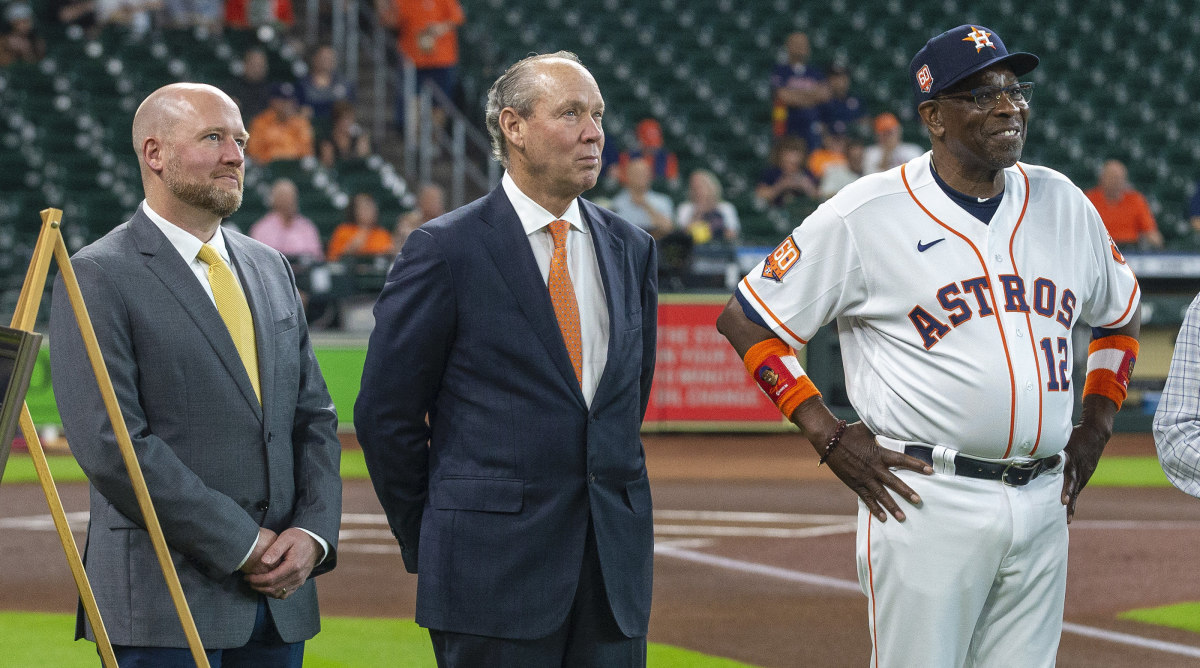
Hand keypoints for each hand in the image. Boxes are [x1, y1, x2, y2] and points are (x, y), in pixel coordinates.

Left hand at [243, 528, 322, 598]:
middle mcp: (298, 576)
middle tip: (247, 580)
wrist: (314, 542)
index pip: (271, 579)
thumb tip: (263, 561)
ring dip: (264, 591)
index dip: (257, 580)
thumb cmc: (299, 538)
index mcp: (294, 565)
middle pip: (273, 588)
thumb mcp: (286, 538)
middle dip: (258, 586)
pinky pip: (285, 594)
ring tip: (254, 584)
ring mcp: (299, 581)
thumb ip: (275, 549)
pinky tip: (266, 587)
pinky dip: (274, 593)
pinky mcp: (299, 583)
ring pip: (278, 593)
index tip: (247, 576)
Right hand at [821, 422, 931, 521]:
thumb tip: (893, 420)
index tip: (930, 471)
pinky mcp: (855, 484)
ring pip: (881, 495)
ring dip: (892, 506)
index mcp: (879, 453)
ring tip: (903, 517)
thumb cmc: (849, 432)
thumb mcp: (867, 428)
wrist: (828, 440)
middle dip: (907, 492)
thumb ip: (881, 429)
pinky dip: (875, 509)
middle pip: (893, 482)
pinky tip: (883, 518)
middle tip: (918, 501)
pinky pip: (867, 499)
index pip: (902, 460)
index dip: (917, 465)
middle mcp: (873, 468)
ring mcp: (864, 478)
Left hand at [1060, 394, 1117, 522]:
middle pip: (1073, 490)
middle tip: (1067, 517)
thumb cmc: (1075, 436)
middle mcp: (1080, 471)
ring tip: (1068, 520)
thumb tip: (1031, 455)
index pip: (1070, 480)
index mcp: (1073, 463)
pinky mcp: (1085, 474)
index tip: (1064, 501)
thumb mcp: (1063, 441)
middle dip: (1069, 503)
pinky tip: (1068, 509)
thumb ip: (1049, 449)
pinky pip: (1077, 487)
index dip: (1067, 491)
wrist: (1096, 433)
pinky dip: (1072, 496)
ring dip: (1072, 505)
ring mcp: (1084, 474)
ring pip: (1076, 491)